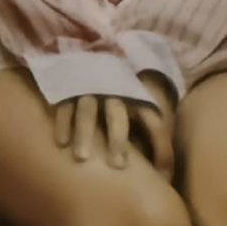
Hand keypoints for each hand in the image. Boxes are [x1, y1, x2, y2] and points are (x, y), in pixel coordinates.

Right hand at [50, 91, 173, 175]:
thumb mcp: (147, 105)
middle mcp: (115, 92)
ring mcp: (89, 88)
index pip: (155, 123)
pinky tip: (61, 142)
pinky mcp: (69, 87)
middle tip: (117, 165)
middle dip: (117, 139)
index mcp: (140, 97)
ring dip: (85, 134)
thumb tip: (165, 172)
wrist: (98, 51)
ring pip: (87, 112)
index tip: (162, 174)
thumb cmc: (126, 92)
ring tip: (82, 157)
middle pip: (117, 116)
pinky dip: (63, 123)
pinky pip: (64, 106)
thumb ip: (156, 134)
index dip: (161, 148)